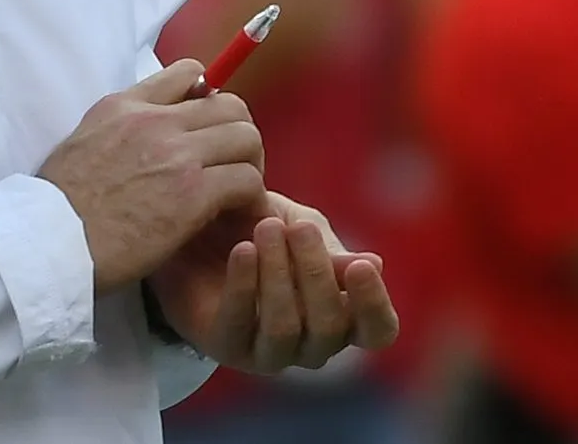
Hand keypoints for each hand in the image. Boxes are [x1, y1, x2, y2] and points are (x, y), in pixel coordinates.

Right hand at [38, 61, 265, 287]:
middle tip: (233, 164)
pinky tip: (237, 215)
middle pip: (231, 106)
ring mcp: (178, 155)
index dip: (210, 98)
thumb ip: (119, 129)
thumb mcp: (81, 142)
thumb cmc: (56, 208)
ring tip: (239, 191)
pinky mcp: (194, 193)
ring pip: (247, 138)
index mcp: (125, 106)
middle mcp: (156, 121)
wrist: (49, 244)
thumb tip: (144, 132)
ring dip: (250, 164)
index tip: (207, 129)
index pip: (189, 73)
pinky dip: (250, 198)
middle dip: (239, 134)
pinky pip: (247, 181)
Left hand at [150, 191, 400, 373]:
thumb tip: (375, 264)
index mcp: (344, 316)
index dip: (375, 305)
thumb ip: (331, 248)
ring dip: (278, 275)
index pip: (377, 331)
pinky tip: (242, 250)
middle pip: (330, 327)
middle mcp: (313, 344)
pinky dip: (243, 284)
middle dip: (316, 272)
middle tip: (299, 228)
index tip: (360, 267)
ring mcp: (269, 352)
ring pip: (285, 328)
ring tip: (265, 229)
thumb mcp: (302, 225)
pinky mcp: (226, 347)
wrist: (199, 227)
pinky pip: (238, 324)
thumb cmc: (263, 228)